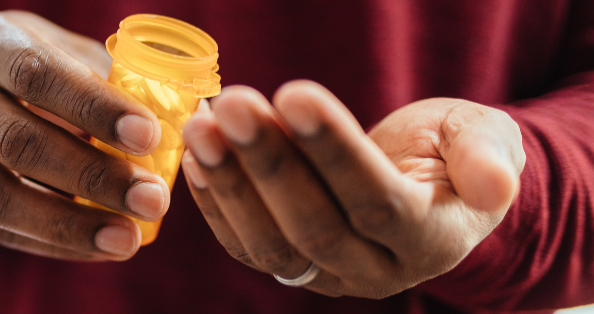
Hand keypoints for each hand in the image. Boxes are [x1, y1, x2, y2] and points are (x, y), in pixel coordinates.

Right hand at [0, 11, 169, 260]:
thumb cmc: (27, 71)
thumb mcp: (56, 49)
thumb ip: (103, 76)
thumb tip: (175, 116)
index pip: (36, 73)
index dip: (92, 105)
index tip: (149, 136)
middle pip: (18, 141)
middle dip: (93, 175)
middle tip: (153, 198)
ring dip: (70, 223)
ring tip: (128, 237)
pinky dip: (54, 244)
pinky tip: (100, 247)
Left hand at [181, 82, 524, 297]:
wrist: (426, 185)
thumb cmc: (452, 151)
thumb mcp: (482, 137)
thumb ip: (486, 155)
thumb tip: (495, 184)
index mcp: (433, 239)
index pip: (376, 201)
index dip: (333, 150)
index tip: (294, 93)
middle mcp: (380, 271)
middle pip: (316, 227)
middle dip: (269, 163)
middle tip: (234, 104)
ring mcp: (331, 277)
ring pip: (272, 245)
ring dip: (230, 182)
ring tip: (203, 125)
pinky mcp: (293, 268)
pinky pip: (245, 246)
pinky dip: (215, 201)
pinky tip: (196, 154)